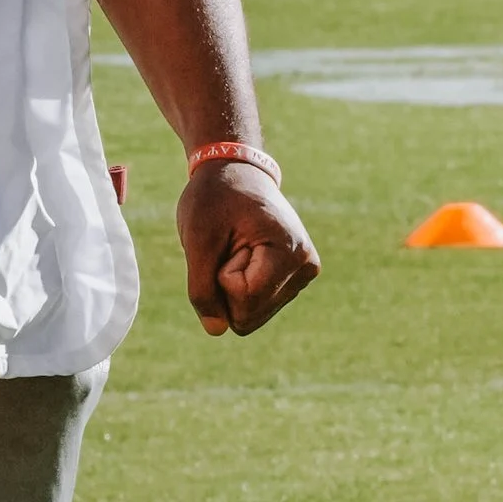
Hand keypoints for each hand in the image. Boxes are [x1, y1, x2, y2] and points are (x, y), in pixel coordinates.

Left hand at [176, 161, 319, 339]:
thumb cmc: (214, 198)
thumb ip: (201, 288)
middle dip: (227, 286)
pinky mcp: (295, 279)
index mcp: (290, 251)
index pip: (245, 300)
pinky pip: (256, 307)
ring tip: (238, 246)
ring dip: (233, 285)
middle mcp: (306, 266)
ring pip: (252, 315)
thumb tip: (216, 330)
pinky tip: (246, 254)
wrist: (236, 171)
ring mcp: (303, 274)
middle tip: (230, 244)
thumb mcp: (197, 239)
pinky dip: (241, 286)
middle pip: (249, 315)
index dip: (220, 276)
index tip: (228, 239)